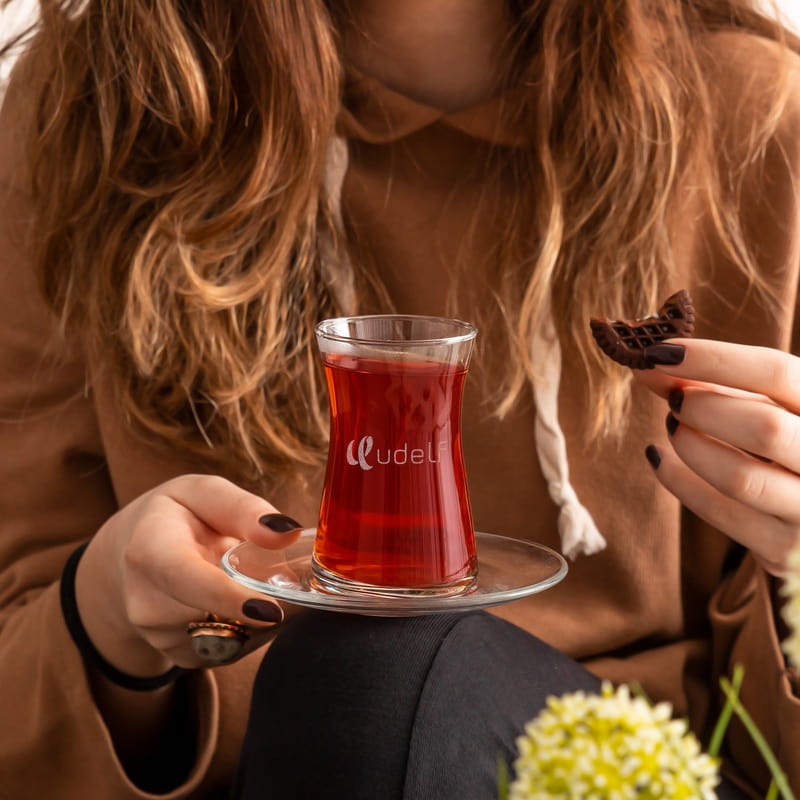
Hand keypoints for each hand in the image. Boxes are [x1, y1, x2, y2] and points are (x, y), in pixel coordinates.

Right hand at [75, 474, 302, 675]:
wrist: (134, 552)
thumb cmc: (176, 515)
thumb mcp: (203, 493)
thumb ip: (244, 508)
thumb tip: (287, 533)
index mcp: (149, 552)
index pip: (189, 582)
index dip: (231, 598)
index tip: (272, 610)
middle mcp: (148, 604)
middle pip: (219, 615)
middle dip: (268, 602)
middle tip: (297, 578)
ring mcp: (163, 637)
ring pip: (236, 636)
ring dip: (266, 614)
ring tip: (266, 580)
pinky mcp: (184, 656)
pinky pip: (236, 649)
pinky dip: (257, 628)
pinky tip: (252, 600)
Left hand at [636, 339, 799, 576]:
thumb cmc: (787, 445)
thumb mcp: (768, 405)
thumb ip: (715, 385)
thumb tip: (648, 368)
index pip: (778, 373)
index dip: (714, 359)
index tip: (660, 351)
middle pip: (764, 427)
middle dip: (704, 407)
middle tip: (673, 397)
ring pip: (740, 477)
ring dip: (692, 445)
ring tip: (673, 426)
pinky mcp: (784, 550)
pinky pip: (720, 513)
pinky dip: (679, 480)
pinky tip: (658, 457)